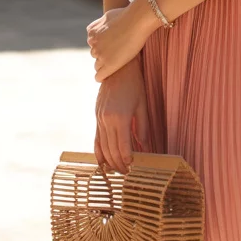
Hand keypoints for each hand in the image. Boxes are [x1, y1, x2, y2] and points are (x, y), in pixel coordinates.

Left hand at [86, 4, 155, 82]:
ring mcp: (101, 55)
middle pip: (95, 54)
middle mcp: (94, 44)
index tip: (112, 45)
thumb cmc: (127, 15)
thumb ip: (99, 24)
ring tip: (117, 62)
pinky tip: (108, 76)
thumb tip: (94, 30)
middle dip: (103, 54)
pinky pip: (99, 76)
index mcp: (92, 33)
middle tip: (117, 53)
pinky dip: (102, 77)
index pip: (92, 44)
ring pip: (97, 65)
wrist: (137, 20)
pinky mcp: (109, 64)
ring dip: (105, 64)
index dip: (103, 45)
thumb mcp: (107, 16)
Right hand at [94, 59, 149, 173]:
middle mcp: (107, 120)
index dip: (127, 161)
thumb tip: (143, 147)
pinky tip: (102, 161)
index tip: (133, 168)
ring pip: (102, 147)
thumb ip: (142, 128)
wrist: (117, 67)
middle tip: (127, 173)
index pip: (123, 148)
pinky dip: (98, 152)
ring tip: (117, 170)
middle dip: (118, 165)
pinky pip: (96, 138)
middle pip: (111, 151)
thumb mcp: (142, 105)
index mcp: (120, 118)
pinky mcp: (96, 116)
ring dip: (109, 161)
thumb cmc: (134, 84)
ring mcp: (99, 119)